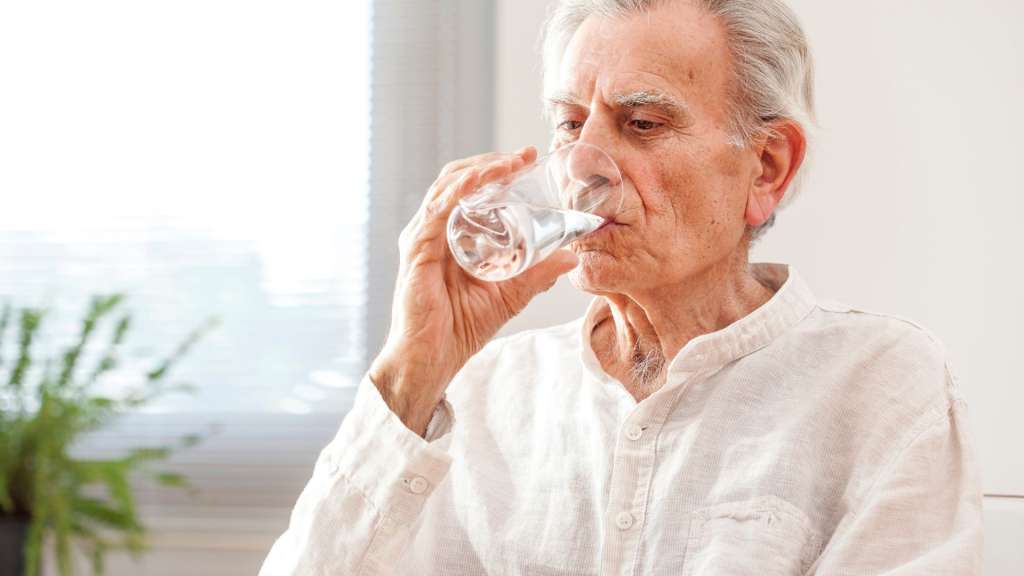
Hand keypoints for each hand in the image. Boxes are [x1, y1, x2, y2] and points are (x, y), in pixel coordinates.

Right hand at [369, 147, 578, 434]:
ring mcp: (421, 238)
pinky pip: (436, 211)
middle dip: (491, 162)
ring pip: (447, 187)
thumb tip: (571, 257)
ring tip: (509, 164)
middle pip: (457, 179)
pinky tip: (478, 181)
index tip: (528, 158)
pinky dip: (457, 191)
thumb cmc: (460, 328)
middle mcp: (432, 230)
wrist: (433, 359)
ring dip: (480, 169)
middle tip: (524, 156)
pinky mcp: (416, 251)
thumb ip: (538, 274)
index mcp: (449, 233)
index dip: (496, 169)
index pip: (469, 188)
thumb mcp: (510, 294)